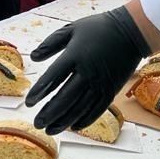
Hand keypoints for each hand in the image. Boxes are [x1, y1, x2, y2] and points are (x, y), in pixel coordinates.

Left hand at [24, 7, 148, 133]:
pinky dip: (85, 120)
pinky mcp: (112, 89)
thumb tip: (33, 57)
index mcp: (75, 55)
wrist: (131, 31)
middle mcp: (87, 72)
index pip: (53, 77)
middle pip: (65, 98)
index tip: (29, 102)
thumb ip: (50, 43)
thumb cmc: (98, 28)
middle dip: (50, 113)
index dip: (40, 91)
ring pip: (80, 107)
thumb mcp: (71, 29)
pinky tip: (74, 127)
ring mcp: (101, 82)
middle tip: (37, 123)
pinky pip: (97, 109)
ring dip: (64, 121)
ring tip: (51, 130)